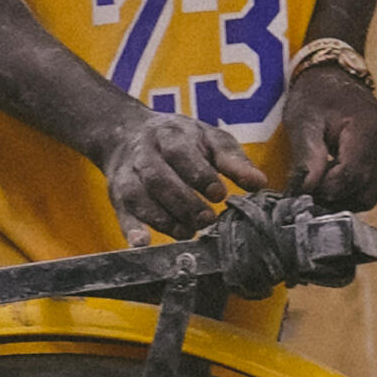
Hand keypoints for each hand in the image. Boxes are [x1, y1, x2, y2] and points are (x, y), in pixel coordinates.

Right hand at [99, 105, 268, 243]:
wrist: (127, 133)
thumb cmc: (180, 140)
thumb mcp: (209, 139)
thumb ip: (233, 160)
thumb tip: (259, 183)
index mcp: (169, 135)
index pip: (179, 152)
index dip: (198, 174)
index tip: (219, 194)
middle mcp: (143, 153)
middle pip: (158, 178)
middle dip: (183, 202)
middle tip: (207, 220)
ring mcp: (127, 174)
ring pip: (139, 197)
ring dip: (163, 219)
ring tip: (187, 233)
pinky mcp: (117, 195)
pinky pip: (121, 212)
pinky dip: (130, 229)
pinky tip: (142, 243)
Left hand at [282, 64, 376, 209]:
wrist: (334, 79)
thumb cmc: (315, 98)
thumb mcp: (302, 123)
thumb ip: (307, 158)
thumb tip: (306, 192)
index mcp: (370, 127)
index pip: (352, 175)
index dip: (325, 189)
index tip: (303, 187)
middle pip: (363, 190)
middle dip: (332, 196)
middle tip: (308, 187)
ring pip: (369, 195)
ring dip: (342, 196)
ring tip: (319, 180)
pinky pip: (372, 189)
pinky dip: (350, 191)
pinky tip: (332, 178)